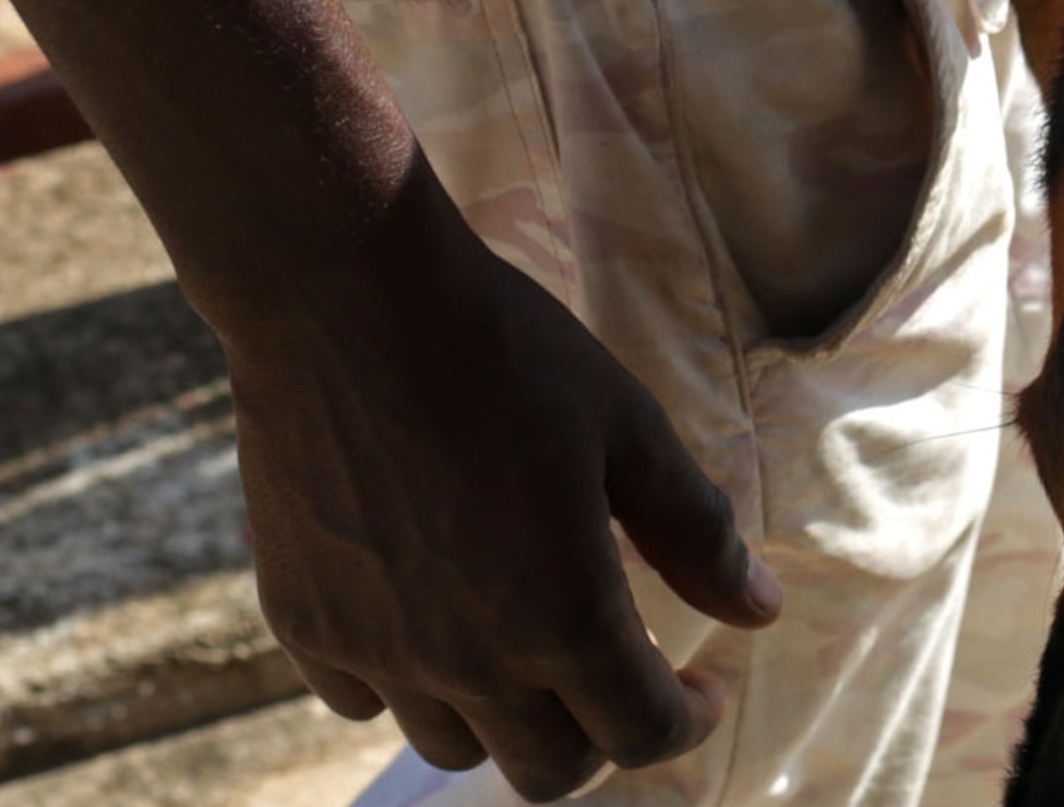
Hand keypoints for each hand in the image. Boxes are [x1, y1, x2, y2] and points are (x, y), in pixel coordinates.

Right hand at [224, 214, 782, 802]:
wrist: (347, 303)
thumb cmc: (507, 353)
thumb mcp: (630, 430)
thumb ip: (696, 533)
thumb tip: (761, 612)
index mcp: (562, 616)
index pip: (641, 734)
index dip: (688, 721)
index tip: (702, 685)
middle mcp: (465, 660)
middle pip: (548, 771)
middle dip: (603, 736)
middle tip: (623, 671)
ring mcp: (374, 650)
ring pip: (453, 747)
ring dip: (507, 715)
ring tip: (531, 640)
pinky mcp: (302, 622)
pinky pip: (362, 701)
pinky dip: (410, 683)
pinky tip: (435, 614)